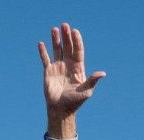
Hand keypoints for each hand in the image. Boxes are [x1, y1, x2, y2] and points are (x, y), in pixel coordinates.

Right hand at [38, 23, 105, 138]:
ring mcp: (58, 67)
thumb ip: (92, 80)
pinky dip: (43, 52)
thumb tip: (102, 73)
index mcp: (78, 68)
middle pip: (68, 47)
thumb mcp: (86, 91)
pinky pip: (45, 59)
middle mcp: (68, 65)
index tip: (75, 31)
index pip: (78, 51)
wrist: (61, 109)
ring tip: (54, 29)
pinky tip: (41, 43)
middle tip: (64, 25)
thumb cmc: (75, 101)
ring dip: (56, 40)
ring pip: (57, 50)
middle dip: (66, 36)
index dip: (77, 41)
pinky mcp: (48, 72)